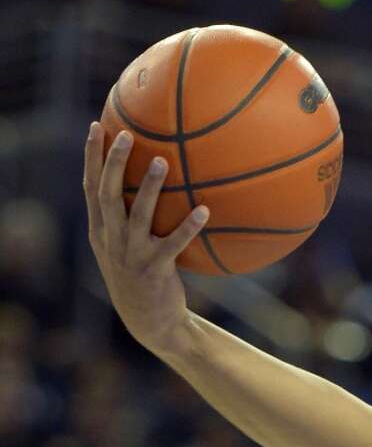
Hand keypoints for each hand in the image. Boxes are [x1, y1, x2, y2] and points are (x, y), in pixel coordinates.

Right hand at [83, 123, 209, 356]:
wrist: (149, 321)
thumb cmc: (143, 277)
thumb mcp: (126, 248)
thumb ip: (130, 219)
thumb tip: (155, 183)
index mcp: (101, 231)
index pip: (90, 187)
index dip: (91, 157)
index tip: (97, 126)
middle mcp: (111, 239)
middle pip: (107, 193)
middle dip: (114, 162)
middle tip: (126, 134)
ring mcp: (131, 255)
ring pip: (137, 215)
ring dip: (150, 187)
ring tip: (163, 161)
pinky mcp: (155, 269)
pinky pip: (174, 243)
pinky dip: (189, 227)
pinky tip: (205, 211)